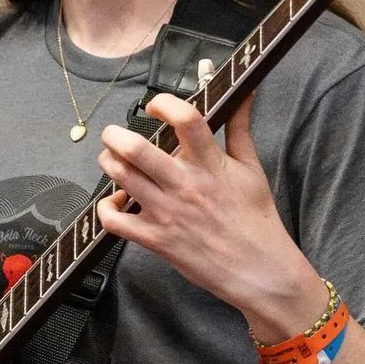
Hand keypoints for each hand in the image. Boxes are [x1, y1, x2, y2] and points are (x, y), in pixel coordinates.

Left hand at [96, 90, 327, 341]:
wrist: (258, 270)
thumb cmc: (256, 219)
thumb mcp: (251, 168)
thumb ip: (239, 128)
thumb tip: (243, 92)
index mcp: (211, 164)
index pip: (187, 120)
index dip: (164, 103)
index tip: (155, 105)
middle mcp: (185, 185)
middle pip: (136, 149)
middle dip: (115, 134)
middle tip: (114, 134)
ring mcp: (166, 213)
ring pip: (120, 177)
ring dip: (108, 162)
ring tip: (113, 159)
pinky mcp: (155, 239)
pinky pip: (114, 221)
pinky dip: (106, 207)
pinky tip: (115, 201)